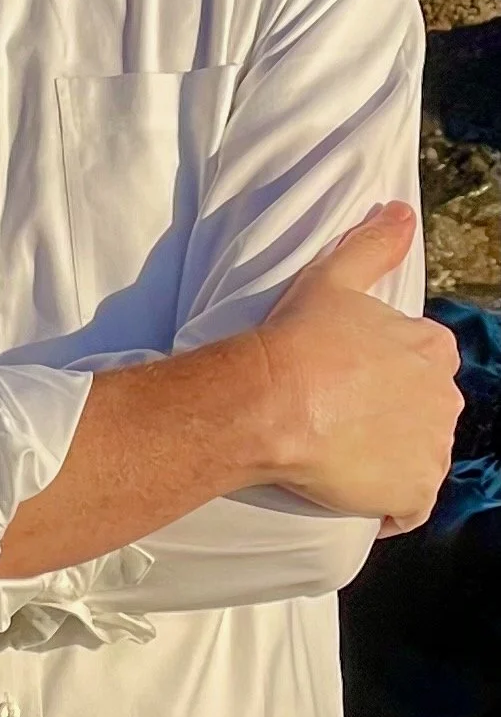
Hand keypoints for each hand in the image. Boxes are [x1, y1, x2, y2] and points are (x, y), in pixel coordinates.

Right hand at [254, 202, 463, 534]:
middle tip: (340, 410)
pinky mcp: (414, 495)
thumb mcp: (333, 276)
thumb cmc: (300, 336)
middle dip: (394, 411)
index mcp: (433, 349)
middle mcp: (444, 400)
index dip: (387, 366)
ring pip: (421, 455)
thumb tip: (403, 211)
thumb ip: (374, 243)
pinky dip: (391, 503)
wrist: (272, 401)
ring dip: (392, 455)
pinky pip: (411, 505)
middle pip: (425, 408)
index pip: (426, 359)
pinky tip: (357, 490)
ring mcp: (432, 451)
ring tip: (342, 448)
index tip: (352, 372)